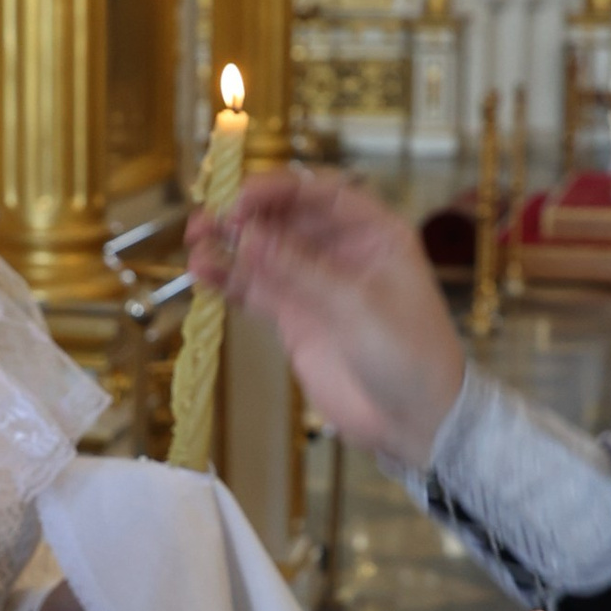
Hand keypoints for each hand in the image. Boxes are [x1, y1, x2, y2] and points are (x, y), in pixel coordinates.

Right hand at [185, 170, 464, 466]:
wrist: (415, 420)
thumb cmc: (409, 354)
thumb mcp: (357, 306)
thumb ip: (299, 269)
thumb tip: (247, 234)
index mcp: (375, 233)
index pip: (322, 194)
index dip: (280, 190)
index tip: (242, 196)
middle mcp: (343, 251)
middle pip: (286, 218)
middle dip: (247, 215)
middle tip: (211, 217)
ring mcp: (316, 284)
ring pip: (266, 253)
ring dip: (231, 245)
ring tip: (196, 241)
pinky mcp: (296, 317)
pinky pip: (257, 290)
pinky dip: (231, 280)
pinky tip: (204, 274)